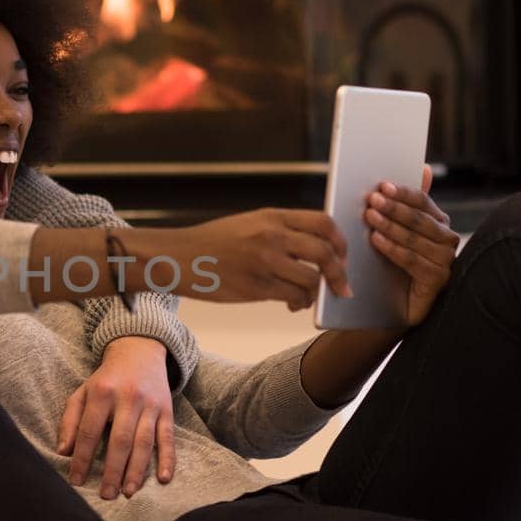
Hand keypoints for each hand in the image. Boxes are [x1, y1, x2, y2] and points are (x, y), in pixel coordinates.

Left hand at [57, 336, 175, 498]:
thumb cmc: (106, 378)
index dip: (81, 458)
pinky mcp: (167, 410)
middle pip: (119, 440)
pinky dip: (168, 459)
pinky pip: (168, 437)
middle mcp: (127, 398)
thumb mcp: (83, 392)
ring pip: (144, 442)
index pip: (89, 431)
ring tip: (128, 492)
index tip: (76, 481)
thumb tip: (63, 451)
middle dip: (112, 470)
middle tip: (106, 495)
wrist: (140, 351)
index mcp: (102, 393)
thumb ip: (70, 420)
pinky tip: (163, 478)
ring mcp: (150, 405)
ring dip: (136, 470)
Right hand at [138, 208, 351, 309]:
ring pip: (311, 280)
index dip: (340, 241)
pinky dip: (299, 303)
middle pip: (325, 253)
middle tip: (341, 286)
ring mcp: (264, 262)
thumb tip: (315, 247)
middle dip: (339, 273)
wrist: (178, 257)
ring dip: (316, 293)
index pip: (323, 223)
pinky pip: (292, 297)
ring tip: (308, 298)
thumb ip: (280, 230)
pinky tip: (292, 304)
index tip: (342, 255)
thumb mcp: (249, 223)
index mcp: (272, 217)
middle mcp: (271, 236)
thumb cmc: (212, 243)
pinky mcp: (256, 287)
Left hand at [363, 165, 458, 327]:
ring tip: (370, 218)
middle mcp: (448, 240)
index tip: (382, 187)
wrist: (387, 306)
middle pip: (419, 219)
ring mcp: (446, 261)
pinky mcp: (439, 281)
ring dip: (391, 226)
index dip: (402, 193)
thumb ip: (407, 204)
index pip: (423, 202)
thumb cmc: (390, 264)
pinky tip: (377, 241)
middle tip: (372, 201)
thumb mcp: (394, 231)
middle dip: (394, 208)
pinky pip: (414, 260)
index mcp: (439, 223)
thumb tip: (425, 168)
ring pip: (416, 238)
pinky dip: (394, 249)